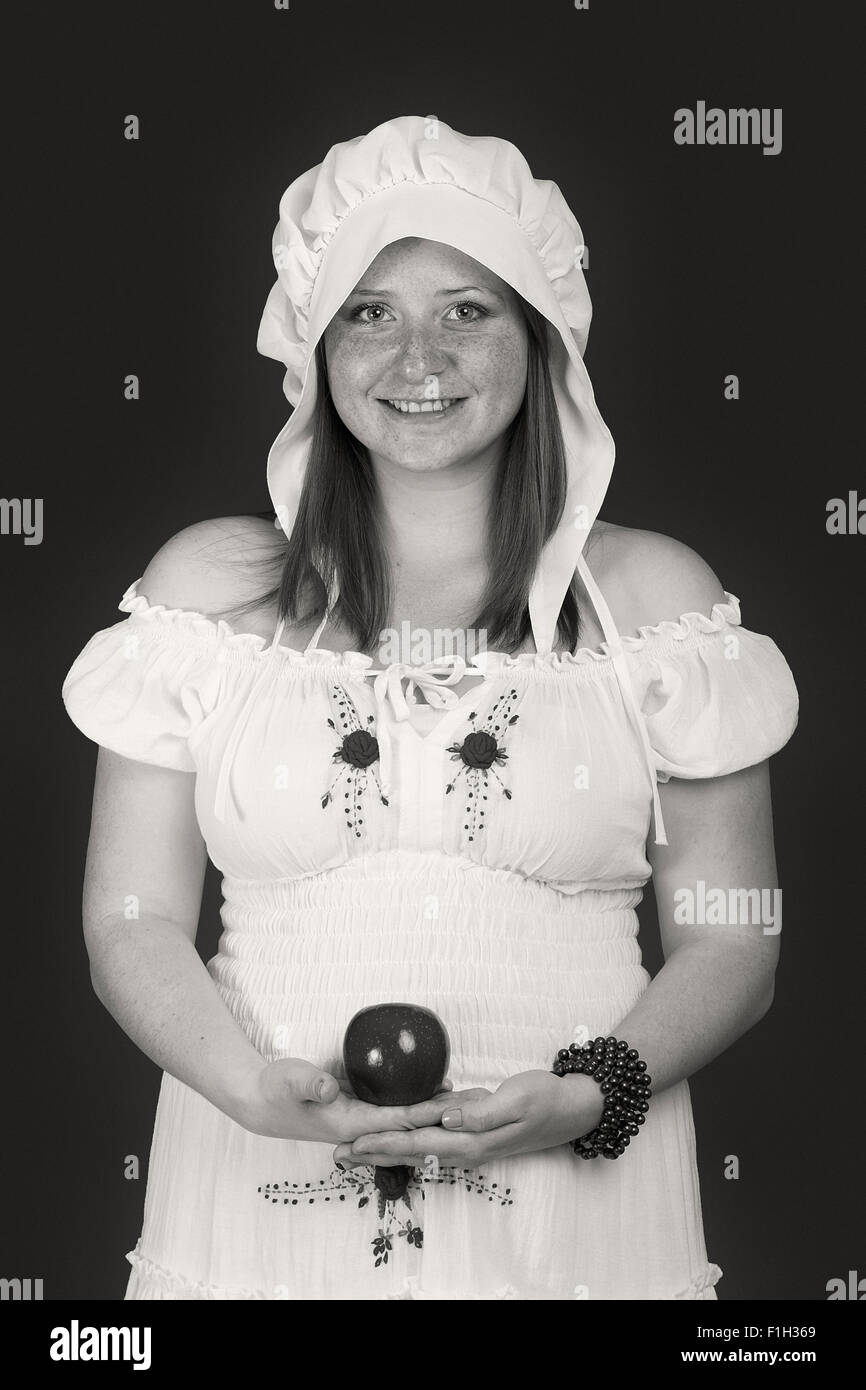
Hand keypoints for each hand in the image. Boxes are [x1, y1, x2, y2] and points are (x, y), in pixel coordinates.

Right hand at [233, 1056, 458, 1142]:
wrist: (259, 1103)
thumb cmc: (276, 1090)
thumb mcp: (290, 1080)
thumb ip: (310, 1083)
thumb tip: (330, 1090)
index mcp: (351, 1123)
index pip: (400, 1120)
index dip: (430, 1112)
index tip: (458, 1105)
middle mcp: (361, 1128)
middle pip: (412, 1126)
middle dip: (444, 1118)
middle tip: (479, 1103)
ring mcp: (360, 1122)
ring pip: (406, 1122)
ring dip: (435, 1114)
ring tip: (468, 1103)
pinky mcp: (358, 1112)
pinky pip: (395, 1114)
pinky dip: (418, 1107)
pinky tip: (434, 1096)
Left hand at [333, 1070, 604, 1170]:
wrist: (572, 1108)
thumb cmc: (545, 1099)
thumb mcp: (516, 1099)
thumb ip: (480, 1112)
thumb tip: (445, 1119)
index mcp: (471, 1140)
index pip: (417, 1142)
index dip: (382, 1143)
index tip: (353, 1145)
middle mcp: (465, 1147)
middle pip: (410, 1151)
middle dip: (373, 1154)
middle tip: (338, 1155)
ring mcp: (469, 1143)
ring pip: (418, 1148)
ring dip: (386, 1149)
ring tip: (356, 1150)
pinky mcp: (474, 1133)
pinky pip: (434, 1138)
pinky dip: (409, 1139)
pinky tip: (397, 1135)